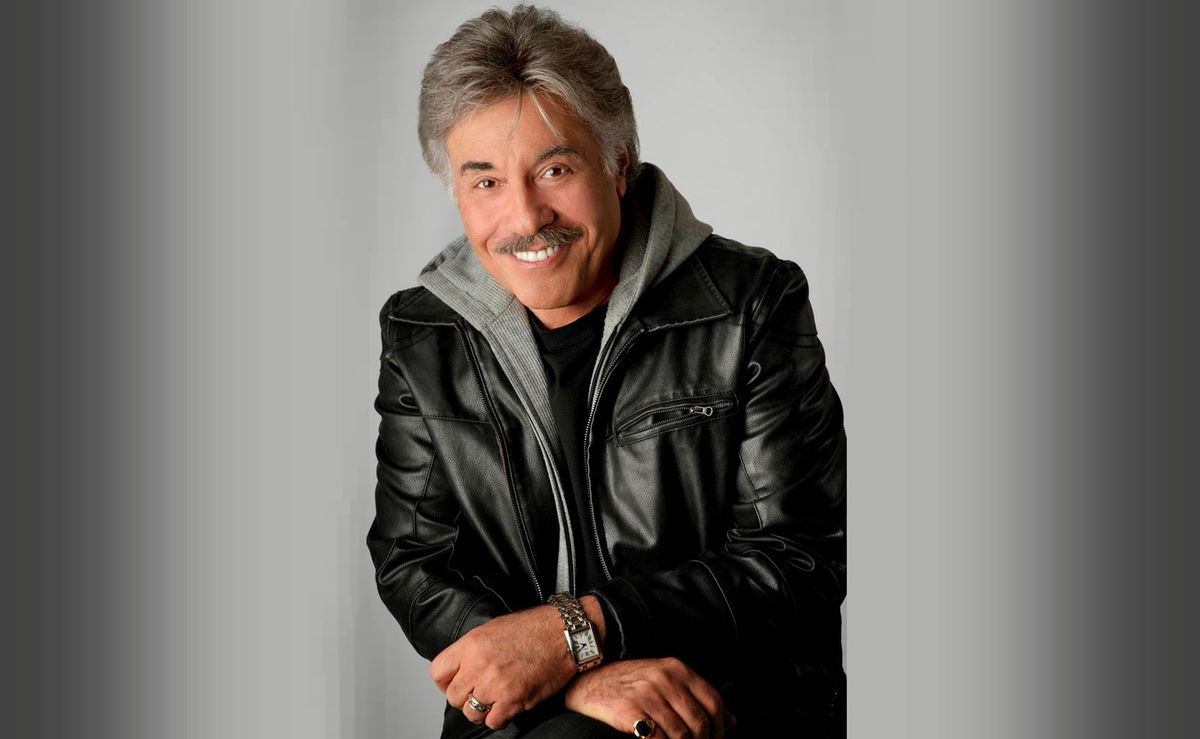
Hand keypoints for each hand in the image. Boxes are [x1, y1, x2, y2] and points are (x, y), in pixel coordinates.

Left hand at [430, 605, 575, 729]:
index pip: (438, 672)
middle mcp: (479, 665)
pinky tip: (507, 707)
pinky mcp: (513, 700)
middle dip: (465, 697)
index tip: (454, 684)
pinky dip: (499, 718)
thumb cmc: (534, 628)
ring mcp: (495, 684)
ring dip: (481, 710)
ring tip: (494, 700)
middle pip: (453, 696)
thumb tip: (461, 667)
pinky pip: (493, 722)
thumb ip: (473, 649)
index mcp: (471, 644)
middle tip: (479, 693)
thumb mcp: (493, 629)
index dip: (445, 682)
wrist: (564, 634)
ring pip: (471, 712)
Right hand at [564, 657, 734, 738]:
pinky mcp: (631, 711)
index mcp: (677, 669)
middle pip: (700, 721)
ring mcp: (647, 694)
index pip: (714, 700)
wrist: (586, 681)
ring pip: (682, 734)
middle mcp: (665, 678)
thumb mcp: (664, 681)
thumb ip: (696, 698)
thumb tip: (732, 723)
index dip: (720, 726)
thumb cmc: (628, 684)